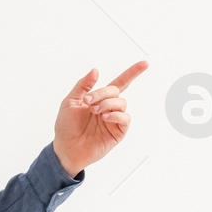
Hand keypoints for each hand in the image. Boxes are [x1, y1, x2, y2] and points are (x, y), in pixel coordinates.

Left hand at [52, 61, 149, 177]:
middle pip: (116, 91)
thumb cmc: (66, 127)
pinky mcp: (118, 133)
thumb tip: (95, 70)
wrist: (66, 149)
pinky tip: (105, 118)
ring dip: (108, 104)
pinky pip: (125, 119)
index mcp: (99, 99)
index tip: (145, 63)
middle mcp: (109, 108)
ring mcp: (114, 120)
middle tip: (89, 103)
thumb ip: (82, 86)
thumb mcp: (69, 102)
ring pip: (122, 103)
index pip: (119, 83)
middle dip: (103, 93)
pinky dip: (116, 115)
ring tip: (95, 111)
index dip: (132, 73)